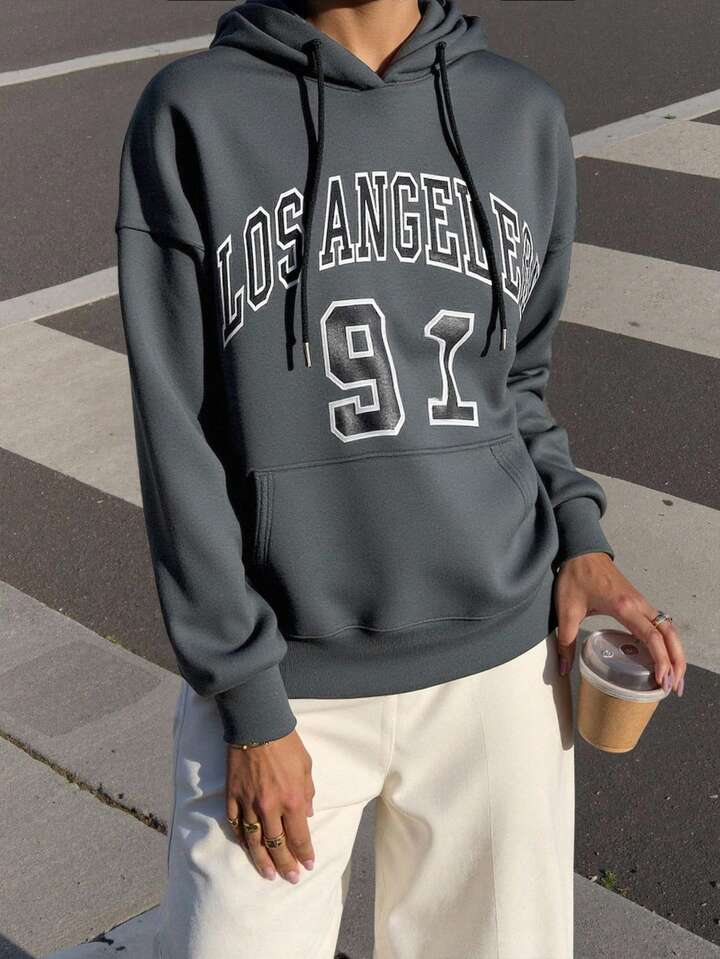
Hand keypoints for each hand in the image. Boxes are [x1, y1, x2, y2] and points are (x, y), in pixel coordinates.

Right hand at [226, 728, 315, 882]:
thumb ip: (308, 793)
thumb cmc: (286, 743)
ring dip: (262, 860)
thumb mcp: (307, 766)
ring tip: (268, 874)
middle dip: (285, 865)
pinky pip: (236, 824)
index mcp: (293, 800)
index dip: (304, 853)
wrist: (257, 725)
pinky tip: (248, 847)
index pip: (299, 836)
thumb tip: (307, 814)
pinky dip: (242, 838)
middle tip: (290, 878)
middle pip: (277, 845)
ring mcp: (249, 804)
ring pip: (254, 841)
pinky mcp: (233, 797)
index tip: (307, 865)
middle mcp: (271, 807)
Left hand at [553, 552, 685, 695]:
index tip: (662, 680)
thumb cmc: (575, 577)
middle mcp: (639, 605)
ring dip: (676, 653)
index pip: (652, 638)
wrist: (581, 550)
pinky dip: (667, 642)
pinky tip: (662, 658)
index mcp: (624, 607)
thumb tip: (563, 669)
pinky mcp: (638, 602)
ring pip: (669, 630)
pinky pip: (661, 624)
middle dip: (677, 662)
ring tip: (673, 678)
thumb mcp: (566, 611)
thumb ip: (566, 641)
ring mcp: (641, 602)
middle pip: (670, 636)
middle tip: (674, 688)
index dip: (661, 661)